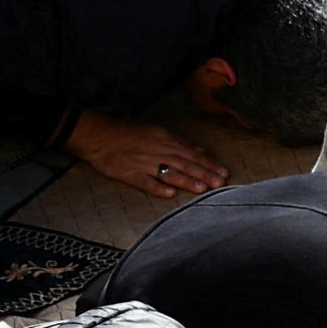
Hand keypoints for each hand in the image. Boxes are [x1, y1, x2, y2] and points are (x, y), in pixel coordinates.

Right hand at [67, 114, 227, 204]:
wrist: (102, 137)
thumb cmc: (132, 135)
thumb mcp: (159, 133)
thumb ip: (181, 144)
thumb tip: (201, 151)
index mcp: (167, 142)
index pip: (193, 154)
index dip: (209, 164)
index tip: (224, 173)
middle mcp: (158, 152)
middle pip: (185, 164)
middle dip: (204, 174)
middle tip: (220, 184)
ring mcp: (144, 163)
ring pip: (169, 173)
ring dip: (186, 181)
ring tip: (202, 189)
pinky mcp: (129, 173)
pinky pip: (145, 182)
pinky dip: (157, 187)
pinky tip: (169, 194)